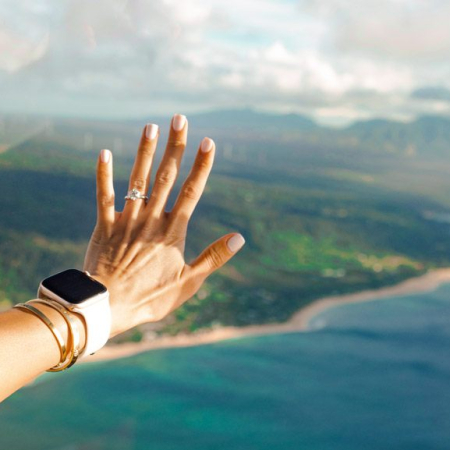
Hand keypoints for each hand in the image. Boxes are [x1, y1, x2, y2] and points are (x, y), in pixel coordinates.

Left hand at [83, 115, 244, 336]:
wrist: (110, 308)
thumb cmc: (152, 298)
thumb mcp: (189, 283)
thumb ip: (213, 258)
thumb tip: (239, 238)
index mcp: (173, 231)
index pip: (191, 192)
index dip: (201, 166)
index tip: (209, 142)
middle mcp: (151, 219)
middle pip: (166, 177)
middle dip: (175, 147)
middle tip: (179, 119)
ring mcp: (127, 221)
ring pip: (137, 180)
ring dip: (144, 152)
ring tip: (151, 126)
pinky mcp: (105, 226)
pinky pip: (104, 196)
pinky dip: (104, 175)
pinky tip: (104, 152)